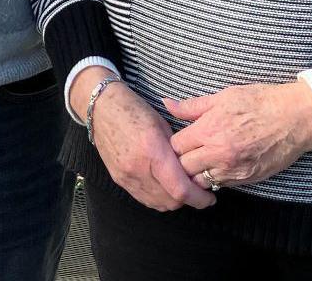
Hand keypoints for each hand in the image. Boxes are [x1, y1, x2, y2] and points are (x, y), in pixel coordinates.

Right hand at [73, 67, 214, 210]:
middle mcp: (137, 168)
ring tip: (181, 187)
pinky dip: (158, 198)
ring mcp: (126, 176)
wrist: (101, 107)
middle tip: (198, 190)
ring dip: (173, 200)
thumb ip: (177, 151)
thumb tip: (193, 170)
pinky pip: (144, 198)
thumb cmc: (134, 110)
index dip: (199, 198)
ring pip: (158, 204)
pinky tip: (164, 187)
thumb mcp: (162, 125)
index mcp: (152, 150)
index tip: (210, 198)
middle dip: (188, 200)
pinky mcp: (118, 179)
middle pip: (170, 201)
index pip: (180, 189)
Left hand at [165, 82, 311, 188]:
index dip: (174, 143)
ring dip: (197, 173)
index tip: (180, 139)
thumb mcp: (223, 97)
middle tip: (186, 153)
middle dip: (180, 161)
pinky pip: (221, 185)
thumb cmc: (260, 102)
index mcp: (209, 130)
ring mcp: (233, 169)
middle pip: (183, 168)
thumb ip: (192, 106)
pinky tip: (219, 165)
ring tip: (200, 162)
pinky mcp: (247, 179)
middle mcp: (218, 154)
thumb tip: (167, 104)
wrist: (296, 118)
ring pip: (200, 181)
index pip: (175, 147)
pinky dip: (216, 178)